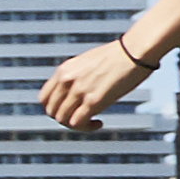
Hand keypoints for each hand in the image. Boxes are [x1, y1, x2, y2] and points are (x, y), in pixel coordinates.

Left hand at [38, 36, 156, 131]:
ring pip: (63, 120)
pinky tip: (99, 123)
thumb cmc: (117, 57)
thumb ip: (76, 77)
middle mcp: (67, 80)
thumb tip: (75, 93)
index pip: (44, 98)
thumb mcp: (87, 63)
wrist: (135, 51)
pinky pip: (78, 123)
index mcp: (64, 70)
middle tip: (82, 118)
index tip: (69, 110)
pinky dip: (86, 127)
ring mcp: (79, 90)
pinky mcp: (94, 100)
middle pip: (52, 112)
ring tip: (92, 122)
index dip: (55, 109)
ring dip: (76, 126)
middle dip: (65, 119)